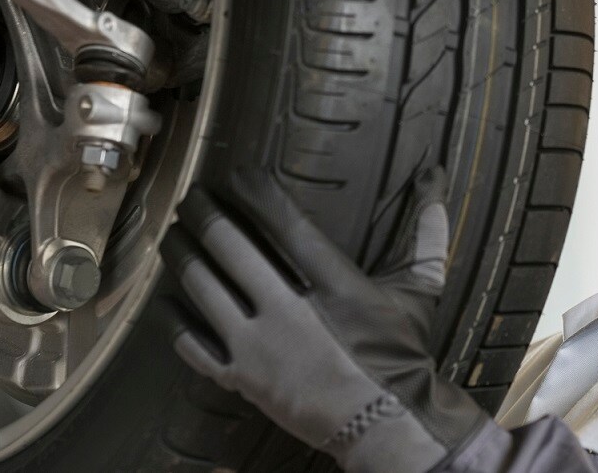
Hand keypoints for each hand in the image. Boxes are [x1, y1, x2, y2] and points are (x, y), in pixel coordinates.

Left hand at [161, 167, 488, 471]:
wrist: (388, 423)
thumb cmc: (403, 355)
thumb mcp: (419, 292)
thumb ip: (426, 234)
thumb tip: (435, 181)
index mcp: (335, 284)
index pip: (284, 223)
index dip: (254, 192)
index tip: (236, 174)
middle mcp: (290, 310)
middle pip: (232, 248)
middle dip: (205, 215)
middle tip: (193, 198)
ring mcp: (261, 347)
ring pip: (204, 288)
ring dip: (183, 254)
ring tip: (173, 234)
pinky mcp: (243, 379)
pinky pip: (194, 346)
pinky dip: (173, 321)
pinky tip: (162, 300)